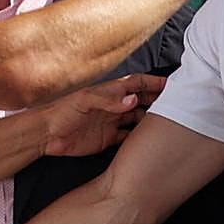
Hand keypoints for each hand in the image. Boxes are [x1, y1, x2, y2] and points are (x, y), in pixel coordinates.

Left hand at [42, 73, 166, 155]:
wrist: (46, 135)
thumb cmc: (62, 113)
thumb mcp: (84, 102)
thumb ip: (108, 100)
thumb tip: (132, 100)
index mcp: (109, 92)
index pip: (137, 83)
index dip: (153, 82)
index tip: (172, 85)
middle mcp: (113, 106)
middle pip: (141, 100)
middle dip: (158, 100)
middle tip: (178, 105)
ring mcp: (112, 122)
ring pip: (137, 118)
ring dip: (151, 120)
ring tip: (169, 123)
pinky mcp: (107, 138)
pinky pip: (128, 136)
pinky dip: (139, 137)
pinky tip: (150, 140)